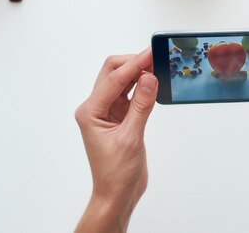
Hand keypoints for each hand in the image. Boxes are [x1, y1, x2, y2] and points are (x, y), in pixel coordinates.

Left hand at [74, 48, 157, 232]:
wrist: (117, 194)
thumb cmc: (116, 173)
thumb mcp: (131, 138)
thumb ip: (141, 106)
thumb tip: (149, 78)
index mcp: (90, 111)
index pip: (114, 79)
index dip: (135, 64)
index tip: (151, 53)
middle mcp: (96, 108)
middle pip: (113, 73)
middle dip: (134, 63)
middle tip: (156, 57)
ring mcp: (108, 111)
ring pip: (122, 81)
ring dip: (139, 72)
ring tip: (158, 65)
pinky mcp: (120, 116)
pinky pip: (131, 93)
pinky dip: (143, 86)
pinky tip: (154, 82)